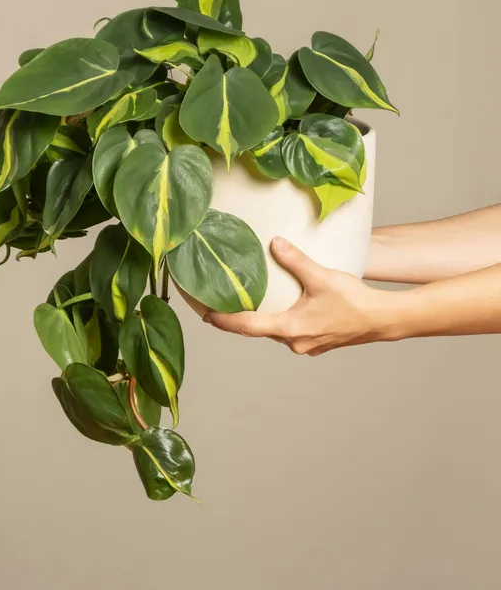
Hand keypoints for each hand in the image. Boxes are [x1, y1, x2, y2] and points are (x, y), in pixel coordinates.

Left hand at [203, 237, 391, 355]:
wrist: (383, 320)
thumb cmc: (353, 301)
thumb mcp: (320, 276)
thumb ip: (295, 260)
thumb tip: (275, 243)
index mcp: (289, 329)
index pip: (247, 326)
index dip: (224, 321)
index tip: (206, 316)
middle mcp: (295, 342)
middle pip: (260, 330)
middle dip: (242, 318)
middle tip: (223, 305)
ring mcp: (307, 346)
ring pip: (277, 331)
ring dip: (266, 318)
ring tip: (253, 302)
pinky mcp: (318, 343)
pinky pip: (293, 332)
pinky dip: (284, 320)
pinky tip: (286, 307)